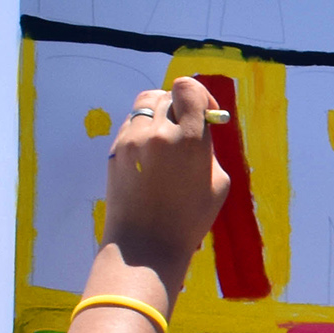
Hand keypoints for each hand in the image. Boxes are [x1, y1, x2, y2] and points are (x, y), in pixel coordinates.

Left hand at [102, 76, 229, 279]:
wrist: (145, 244)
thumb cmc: (189, 219)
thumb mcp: (217, 183)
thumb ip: (208, 148)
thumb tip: (200, 127)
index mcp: (189, 140)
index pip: (188, 88)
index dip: (200, 95)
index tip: (206, 114)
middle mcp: (158, 133)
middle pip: (168, 94)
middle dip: (181, 107)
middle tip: (187, 128)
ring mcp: (131, 140)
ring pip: (146, 105)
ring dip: (160, 113)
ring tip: (167, 136)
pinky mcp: (115, 150)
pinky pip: (131, 123)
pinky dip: (144, 129)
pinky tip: (151, 153)